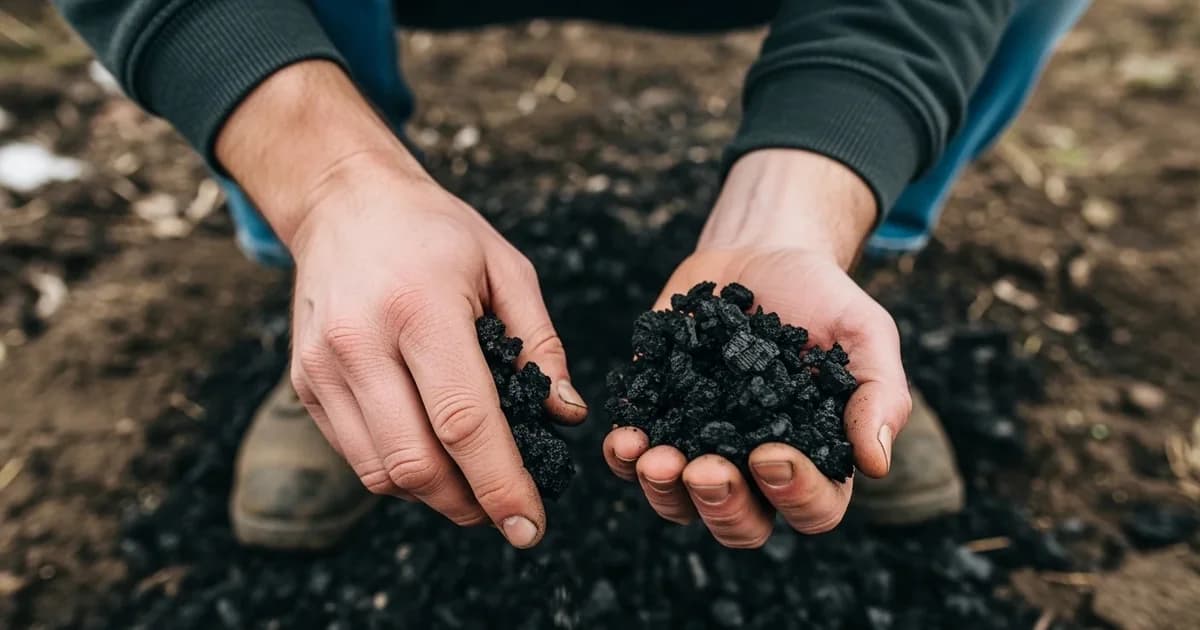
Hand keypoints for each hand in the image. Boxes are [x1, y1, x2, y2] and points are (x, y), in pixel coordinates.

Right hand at [217, 62, 586, 547]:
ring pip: (381, 472)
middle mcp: (360, 342)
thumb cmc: (437, 232)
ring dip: (435, 495)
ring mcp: (322, 367)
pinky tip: (433, 454)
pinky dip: (399, 473)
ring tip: (474, 484)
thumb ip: (540, 346)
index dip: (501, 484)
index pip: (464, 422)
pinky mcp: (305, 384)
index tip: (530, 526)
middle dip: (469, 504)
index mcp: (420, 308)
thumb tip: (566, 417)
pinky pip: (356, 456)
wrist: (345, 202)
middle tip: (507, 511)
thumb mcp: (506, 268)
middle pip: (416, 463)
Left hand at [603, 150, 910, 546]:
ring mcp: (701, 451)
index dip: (793, 494)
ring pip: (681, 506)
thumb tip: (875, 463)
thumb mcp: (864, 332)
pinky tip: (625, 439)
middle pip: (742, 524)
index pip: (813, 509)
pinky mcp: (658, 423)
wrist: (759, 255)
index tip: (769, 454)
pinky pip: (634, 463)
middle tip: (705, 469)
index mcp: (816, 462)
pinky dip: (626, 458)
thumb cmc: (822, 298)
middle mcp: (756, 471)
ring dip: (665, 491)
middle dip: (721, 503)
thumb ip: (879, 392)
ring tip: (655, 458)